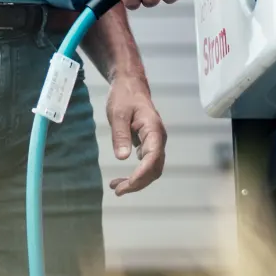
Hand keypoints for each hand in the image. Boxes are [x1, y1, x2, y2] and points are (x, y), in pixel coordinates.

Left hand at [105, 75, 166, 195]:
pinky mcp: (149, 144)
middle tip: (117, 190)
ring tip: (116, 187)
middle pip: (154, 168)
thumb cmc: (124, 96)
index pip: (153, 157)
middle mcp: (158, 138)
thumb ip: (120, 135)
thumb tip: (122, 158)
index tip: (129, 184)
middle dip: (138, 183)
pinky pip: (147, 164)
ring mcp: (155, 142)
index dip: (142, 173)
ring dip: (137, 181)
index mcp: (153, 130)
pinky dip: (136, 174)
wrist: (130, 85)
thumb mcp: (118, 113)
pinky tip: (122, 179)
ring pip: (152, 169)